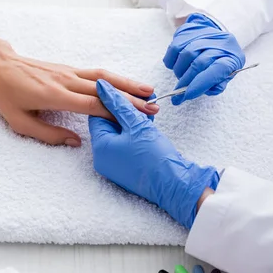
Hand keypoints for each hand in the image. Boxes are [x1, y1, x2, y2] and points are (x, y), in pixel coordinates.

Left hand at [0, 47, 159, 146]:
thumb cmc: (5, 94)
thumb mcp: (20, 122)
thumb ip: (49, 135)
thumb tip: (76, 142)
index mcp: (55, 96)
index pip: (94, 105)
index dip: (118, 112)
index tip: (138, 118)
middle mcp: (66, 81)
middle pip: (105, 89)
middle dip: (132, 98)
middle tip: (154, 107)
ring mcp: (68, 72)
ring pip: (104, 77)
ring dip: (128, 83)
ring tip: (148, 89)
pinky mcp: (67, 68)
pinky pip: (95, 73)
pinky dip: (114, 78)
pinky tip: (125, 83)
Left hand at [88, 80, 218, 228]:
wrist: (176, 186)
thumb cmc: (156, 157)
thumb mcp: (137, 124)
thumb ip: (118, 103)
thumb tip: (101, 86)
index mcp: (100, 146)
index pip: (97, 114)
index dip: (115, 103)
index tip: (133, 98)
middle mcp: (102, 157)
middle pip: (108, 123)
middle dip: (126, 112)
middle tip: (145, 105)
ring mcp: (113, 164)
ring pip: (118, 133)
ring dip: (133, 121)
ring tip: (150, 116)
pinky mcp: (125, 167)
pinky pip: (125, 144)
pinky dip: (136, 134)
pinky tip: (149, 127)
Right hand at [163, 13, 244, 104]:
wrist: (214, 33)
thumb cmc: (220, 58)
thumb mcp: (226, 74)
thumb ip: (217, 85)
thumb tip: (203, 91)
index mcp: (231, 56)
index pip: (217, 70)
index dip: (201, 84)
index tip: (187, 95)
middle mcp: (218, 43)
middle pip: (198, 64)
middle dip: (186, 82)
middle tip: (178, 95)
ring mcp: (202, 35)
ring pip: (185, 55)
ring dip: (179, 71)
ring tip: (182, 76)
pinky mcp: (187, 32)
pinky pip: (174, 48)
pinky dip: (171, 61)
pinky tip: (176, 65)